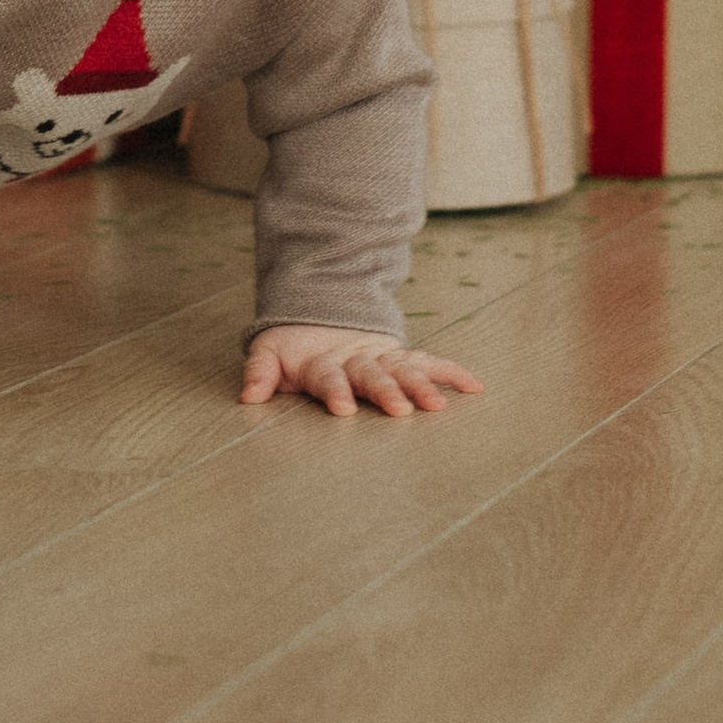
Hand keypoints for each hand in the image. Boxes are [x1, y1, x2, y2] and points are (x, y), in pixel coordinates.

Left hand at [240, 325, 484, 419]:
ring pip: (402, 370)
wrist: (319, 313)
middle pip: (371, 375)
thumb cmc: (293, 347)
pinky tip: (475, 386)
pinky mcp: (400, 357)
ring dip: (420, 386)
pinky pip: (429, 363)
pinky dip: (451, 372)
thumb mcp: (270, 353)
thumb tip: (246, 396)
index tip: (343, 409)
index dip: (335, 391)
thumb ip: (259, 372)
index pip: (328, 378)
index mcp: (322, 363)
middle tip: (400, 409)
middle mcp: (355, 359)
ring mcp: (380, 357)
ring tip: (438, 405)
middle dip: (385, 391)